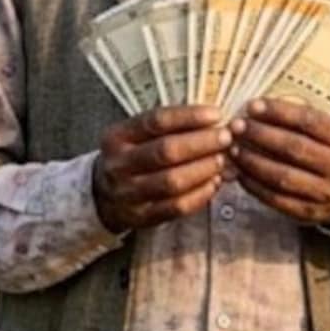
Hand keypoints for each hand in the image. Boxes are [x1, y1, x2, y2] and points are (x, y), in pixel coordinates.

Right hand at [92, 106, 232, 232]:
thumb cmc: (131, 156)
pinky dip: (201, 194)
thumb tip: (213, 118)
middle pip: (166, 151)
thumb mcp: (135, 135)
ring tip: (222, 160)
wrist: (103, 196)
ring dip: (204, 169)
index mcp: (117, 136)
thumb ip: (167, 126)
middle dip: (202, 143)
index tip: (216, 115)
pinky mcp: (141, 216)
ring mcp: (129, 193)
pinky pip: (177, 207)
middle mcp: (119, 164)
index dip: (189, 117)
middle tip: (225, 137)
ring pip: (173, 181)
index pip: (156, 121)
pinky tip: (214, 182)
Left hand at [230, 99, 329, 225]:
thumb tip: (262, 108)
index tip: (253, 106)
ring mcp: (326, 193)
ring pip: (282, 175)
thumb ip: (303, 120)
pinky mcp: (309, 213)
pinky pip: (276, 198)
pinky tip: (241, 172)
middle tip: (237, 126)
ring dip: (253, 161)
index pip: (309, 121)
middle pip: (294, 147)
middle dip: (260, 135)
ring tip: (234, 149)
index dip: (278, 112)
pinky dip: (254, 185)